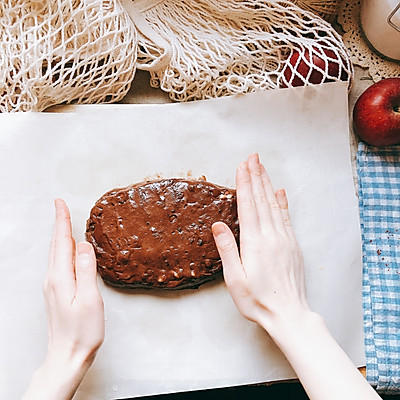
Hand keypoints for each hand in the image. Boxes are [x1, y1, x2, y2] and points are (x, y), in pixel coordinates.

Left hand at [22, 199, 103, 399]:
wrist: (68, 356)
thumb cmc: (82, 331)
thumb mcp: (90, 299)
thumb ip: (86, 269)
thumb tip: (83, 244)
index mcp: (61, 277)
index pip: (61, 242)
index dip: (62, 221)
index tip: (60, 203)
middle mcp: (52, 279)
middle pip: (56, 245)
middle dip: (59, 223)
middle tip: (61, 206)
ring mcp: (52, 286)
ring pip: (55, 253)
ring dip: (60, 235)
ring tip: (64, 223)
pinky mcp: (56, 292)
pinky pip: (58, 263)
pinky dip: (61, 249)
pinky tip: (67, 250)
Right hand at [213, 154, 380, 399]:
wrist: (288, 314)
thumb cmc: (257, 300)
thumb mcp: (235, 279)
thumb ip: (228, 249)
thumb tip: (218, 225)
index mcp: (255, 243)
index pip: (248, 206)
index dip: (244, 184)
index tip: (242, 166)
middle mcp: (271, 236)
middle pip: (262, 200)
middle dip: (256, 176)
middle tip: (253, 157)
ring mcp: (284, 239)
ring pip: (274, 205)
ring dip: (267, 184)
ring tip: (262, 167)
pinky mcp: (292, 245)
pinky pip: (286, 217)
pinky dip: (282, 202)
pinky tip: (280, 191)